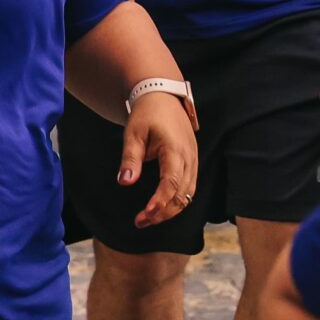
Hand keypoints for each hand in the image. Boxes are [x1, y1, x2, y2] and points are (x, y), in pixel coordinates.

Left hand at [123, 92, 199, 227]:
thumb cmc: (147, 114)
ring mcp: (193, 159)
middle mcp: (189, 156)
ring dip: (171, 209)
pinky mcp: (192, 161)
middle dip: (163, 212)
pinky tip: (162, 206)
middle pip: (183, 193)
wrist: (164, 97)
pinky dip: (178, 200)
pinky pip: (190, 187)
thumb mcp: (133, 134)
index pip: (171, 182)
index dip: (160, 202)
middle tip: (140, 222)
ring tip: (148, 218)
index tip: (145, 215)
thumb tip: (125, 182)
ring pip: (189, 193)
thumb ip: (130, 158)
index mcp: (175, 149)